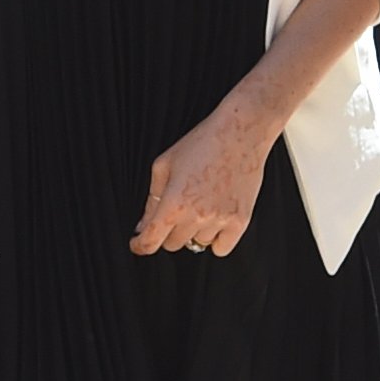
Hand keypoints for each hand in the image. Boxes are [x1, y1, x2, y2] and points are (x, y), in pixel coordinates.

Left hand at [132, 100, 270, 258]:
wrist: (241, 132)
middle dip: (168, 231)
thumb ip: (152, 199)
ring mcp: (220, 220)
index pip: (150, 241)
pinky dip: (215, 240)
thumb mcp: (164, 165)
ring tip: (200, 205)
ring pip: (196, 244)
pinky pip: (221, 248)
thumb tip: (143, 226)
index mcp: (173, 203)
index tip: (138, 244)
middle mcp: (196, 216)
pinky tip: (214, 222)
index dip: (140, 245)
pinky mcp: (240, 221)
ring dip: (193, 232)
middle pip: (172, 244)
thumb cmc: (202, 143)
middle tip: (175, 211)